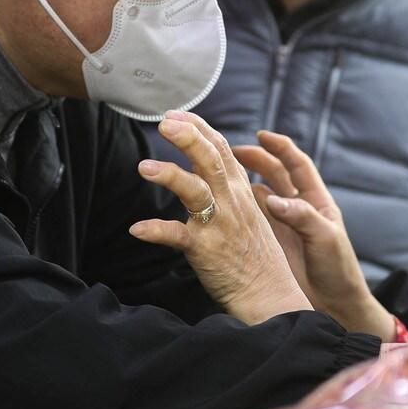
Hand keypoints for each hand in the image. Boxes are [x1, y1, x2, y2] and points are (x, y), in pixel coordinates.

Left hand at [130, 111, 311, 324]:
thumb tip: (207, 164)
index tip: (175, 114)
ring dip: (170, 175)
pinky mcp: (205, 250)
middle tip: (164, 122)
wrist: (270, 294)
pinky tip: (137, 229)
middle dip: (188, 137)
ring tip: (144, 167)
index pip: (220, 148)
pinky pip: (177, 237)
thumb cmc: (255, 254)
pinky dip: (156, 231)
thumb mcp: (249, 213)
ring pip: (195, 191)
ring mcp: (219, 225)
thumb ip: (229, 188)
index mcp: (240, 190)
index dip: (198, 128)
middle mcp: (231, 201)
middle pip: (210, 159)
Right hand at [233, 131, 393, 339]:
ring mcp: (280, 224)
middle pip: (273, 174)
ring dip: (240, 181)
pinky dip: (236, 208)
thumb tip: (273, 200)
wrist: (333, 305)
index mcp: (316, 200)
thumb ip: (301, 217)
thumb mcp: (325, 240)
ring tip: (216, 172)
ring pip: (257, 193)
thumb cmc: (338, 271)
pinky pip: (249, 219)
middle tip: (228, 151)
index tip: (262, 136)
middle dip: (253, 159)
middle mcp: (296, 208)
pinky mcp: (268, 242)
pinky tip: (218, 203)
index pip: (297, 165)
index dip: (281, 148)